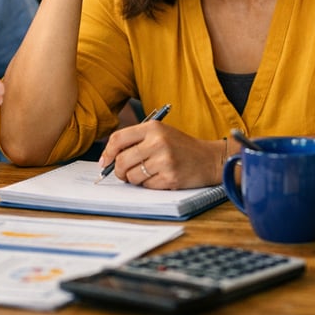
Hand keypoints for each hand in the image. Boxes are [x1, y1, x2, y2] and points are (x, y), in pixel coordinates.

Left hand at [99, 122, 223, 189]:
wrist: (209, 159)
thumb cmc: (181, 147)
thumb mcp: (160, 134)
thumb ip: (136, 141)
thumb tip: (109, 159)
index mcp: (153, 127)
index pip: (118, 139)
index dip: (108, 153)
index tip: (105, 163)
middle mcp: (158, 141)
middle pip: (122, 161)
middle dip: (119, 171)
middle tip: (124, 174)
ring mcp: (165, 160)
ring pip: (132, 176)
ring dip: (136, 179)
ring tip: (149, 173)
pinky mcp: (170, 177)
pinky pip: (147, 186)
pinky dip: (150, 185)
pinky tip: (161, 177)